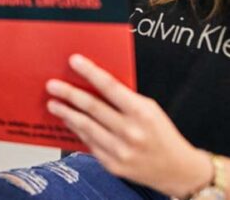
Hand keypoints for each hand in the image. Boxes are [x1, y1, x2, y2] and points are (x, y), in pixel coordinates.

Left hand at [46, 55, 211, 197]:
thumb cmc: (162, 133)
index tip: (75, 61)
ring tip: (53, 103)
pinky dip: (77, 130)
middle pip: (92, 107)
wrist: (176, 169)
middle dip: (69, 93)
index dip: (90, 72)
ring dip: (67, 113)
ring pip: (86, 126)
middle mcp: (130, 131)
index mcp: (141, 111)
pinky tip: (70, 121)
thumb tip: (98, 85)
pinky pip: (89, 143)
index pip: (110, 86)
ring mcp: (119, 151)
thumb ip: (126, 99)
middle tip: (53, 84)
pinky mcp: (112, 165)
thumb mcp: (150, 108)